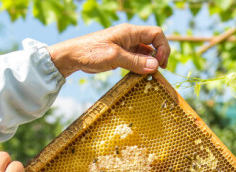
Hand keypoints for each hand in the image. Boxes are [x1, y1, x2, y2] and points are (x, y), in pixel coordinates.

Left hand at [48, 24, 169, 77]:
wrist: (72, 56)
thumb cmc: (91, 53)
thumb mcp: (114, 57)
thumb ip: (135, 61)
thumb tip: (155, 66)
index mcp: (130, 32)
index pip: (156, 34)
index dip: (163, 48)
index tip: (160, 64)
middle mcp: (130, 37)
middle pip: (153, 42)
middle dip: (159, 56)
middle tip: (158, 71)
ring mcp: (125, 45)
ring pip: (145, 52)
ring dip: (150, 63)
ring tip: (149, 76)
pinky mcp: (120, 54)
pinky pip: (136, 58)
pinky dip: (141, 66)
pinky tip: (139, 75)